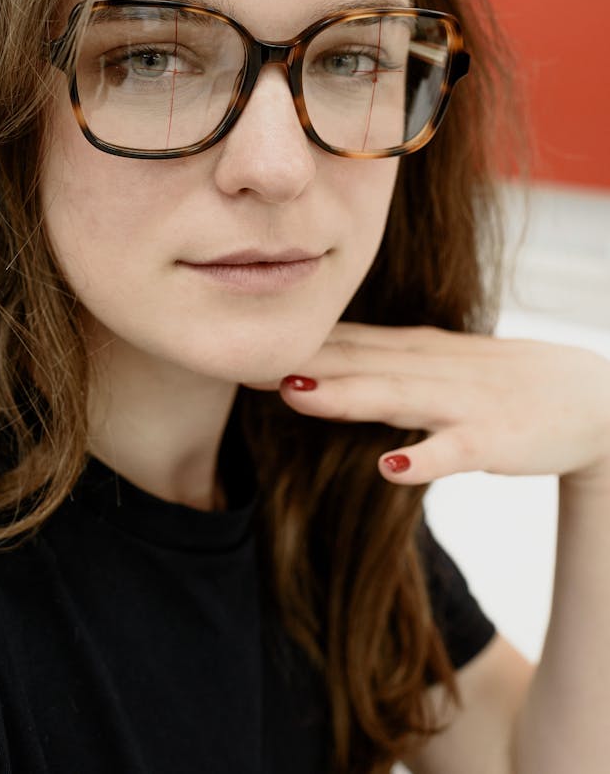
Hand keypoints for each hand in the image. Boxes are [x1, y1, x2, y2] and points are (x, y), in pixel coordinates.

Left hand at [254, 323, 609, 485]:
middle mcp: (428, 369)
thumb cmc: (498, 381)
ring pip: (394, 396)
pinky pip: (455, 450)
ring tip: (294, 396)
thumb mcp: (435, 362)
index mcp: (411, 352)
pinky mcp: (492, 440)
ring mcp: (460, 404)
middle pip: (355, 363)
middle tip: (238, 363)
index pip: (343, 343)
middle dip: (297, 364)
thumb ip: (380, 362)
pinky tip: (391, 466)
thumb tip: (317, 361)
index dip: (290, 343)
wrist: (589, 395)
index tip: (234, 342)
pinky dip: (425, 457)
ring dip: (345, 396)